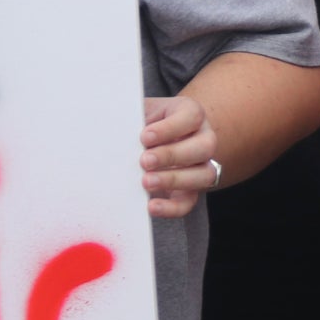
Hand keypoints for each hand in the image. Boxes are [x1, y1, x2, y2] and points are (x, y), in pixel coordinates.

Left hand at [141, 95, 217, 218]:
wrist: (156, 140)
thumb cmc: (147, 123)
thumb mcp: (142, 112)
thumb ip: (134, 117)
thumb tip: (114, 128)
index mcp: (192, 114)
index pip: (192, 116)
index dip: (170, 128)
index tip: (145, 137)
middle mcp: (204, 139)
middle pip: (205, 146)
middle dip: (172, 155)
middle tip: (144, 161)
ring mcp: (202, 166)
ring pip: (204, 175)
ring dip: (174, 180)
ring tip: (146, 182)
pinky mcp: (191, 190)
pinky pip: (189, 202)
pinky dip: (171, 207)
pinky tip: (151, 206)